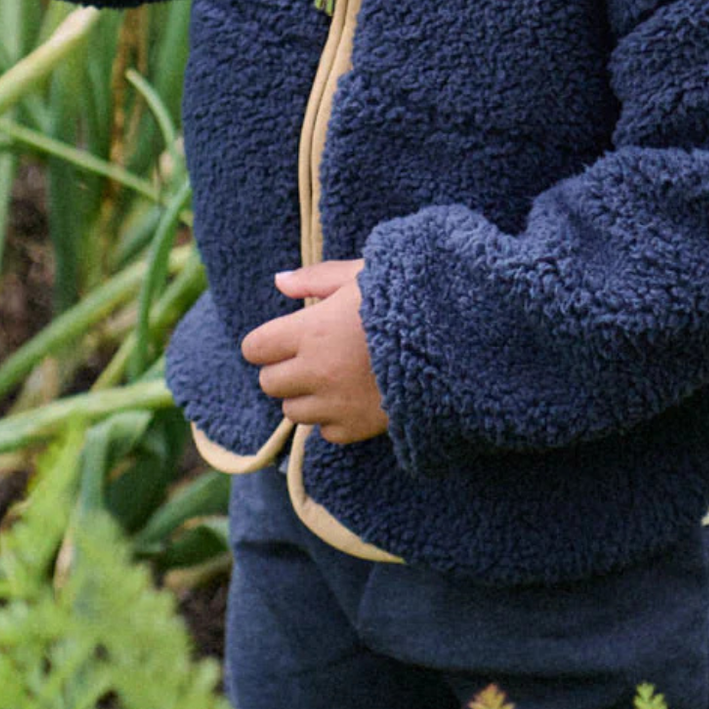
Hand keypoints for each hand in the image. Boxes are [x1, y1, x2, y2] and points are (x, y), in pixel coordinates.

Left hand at [239, 258, 388, 445]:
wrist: (453, 341)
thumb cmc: (406, 299)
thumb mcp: (362, 276)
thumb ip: (316, 279)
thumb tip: (279, 281)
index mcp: (312, 330)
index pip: (255, 348)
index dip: (266, 342)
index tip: (283, 336)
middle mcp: (316, 371)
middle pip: (269, 383)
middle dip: (283, 369)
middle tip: (309, 354)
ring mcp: (336, 404)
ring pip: (293, 412)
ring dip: (305, 395)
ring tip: (333, 375)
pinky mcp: (358, 428)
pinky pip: (325, 433)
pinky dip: (333, 418)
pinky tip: (353, 395)